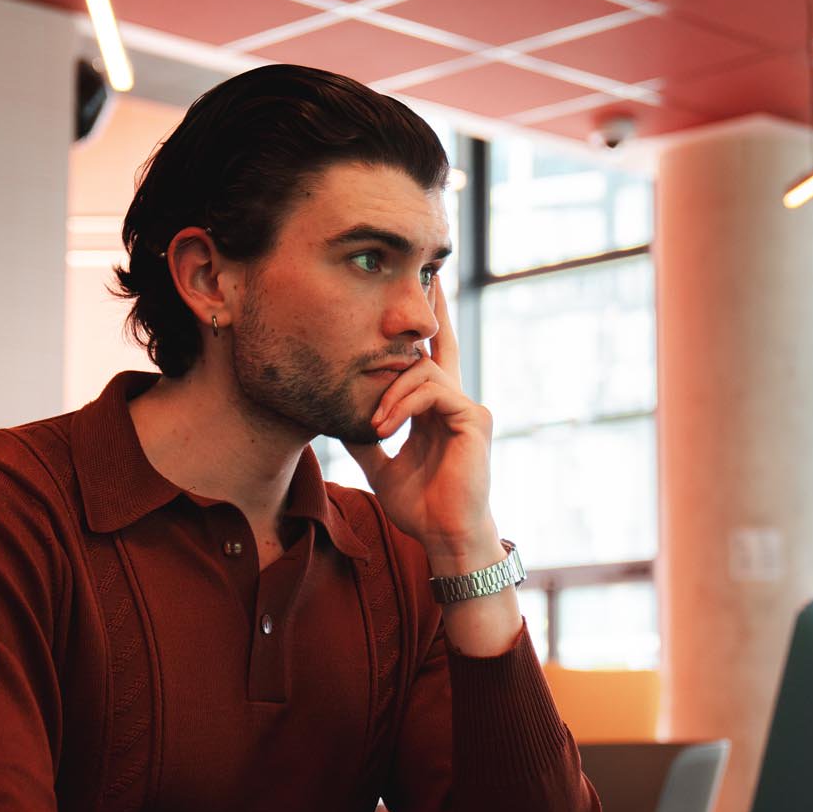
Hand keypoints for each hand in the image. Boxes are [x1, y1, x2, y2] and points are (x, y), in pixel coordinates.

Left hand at [342, 282, 498, 569]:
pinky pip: (433, 391)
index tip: (421, 292)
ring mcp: (468, 408)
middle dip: (432, 310)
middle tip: (425, 275)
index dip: (426, 326)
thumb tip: (338, 412)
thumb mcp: (380, 464)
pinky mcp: (474, 419)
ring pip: (424, 371)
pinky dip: (403, 405)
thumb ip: (365, 435)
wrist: (445, 536)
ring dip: (390, 393)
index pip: (430, 360)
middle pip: (441, 344)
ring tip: (374, 426)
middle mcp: (456, 403)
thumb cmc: (420, 507)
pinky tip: (385, 427)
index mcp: (436, 411)